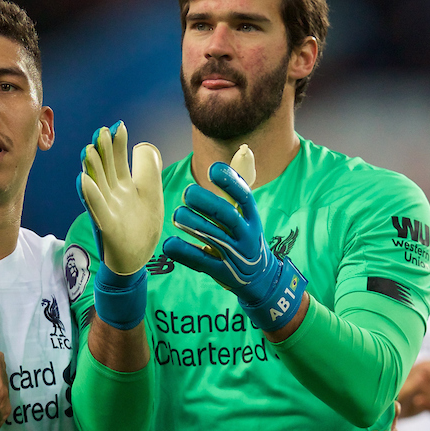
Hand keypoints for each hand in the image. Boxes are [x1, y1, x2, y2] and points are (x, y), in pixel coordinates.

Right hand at [78, 122, 163, 275]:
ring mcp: (108, 210)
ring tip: (88, 150)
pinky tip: (84, 181)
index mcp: (124, 187)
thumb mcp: (151, 197)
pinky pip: (97, 210)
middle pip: (106, 168)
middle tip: (101, 131)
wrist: (135, 261)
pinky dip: (91, 195)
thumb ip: (148, 173)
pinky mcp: (107, 227)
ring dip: (92, 168)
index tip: (118, 125)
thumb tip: (145, 148)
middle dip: (103, 150)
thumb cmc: (142, 228)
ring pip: (98, 185)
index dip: (118, 144)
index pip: (119, 160)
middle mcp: (112, 195)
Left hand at [162, 148, 306, 332]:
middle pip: (228, 216)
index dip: (231, 182)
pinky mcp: (221, 271)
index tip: (213, 169)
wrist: (260, 279)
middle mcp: (246, 235)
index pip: (245, 197)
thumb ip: (237, 188)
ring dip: (194, 224)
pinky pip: (202, 262)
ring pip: (214, 238)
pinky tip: (169, 244)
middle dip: (208, 203)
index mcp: (252, 218)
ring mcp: (234, 255)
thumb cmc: (245, 238)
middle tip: (187, 193)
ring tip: (177, 215)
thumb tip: (243, 150)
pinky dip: (185, 253)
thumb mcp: (247, 214)